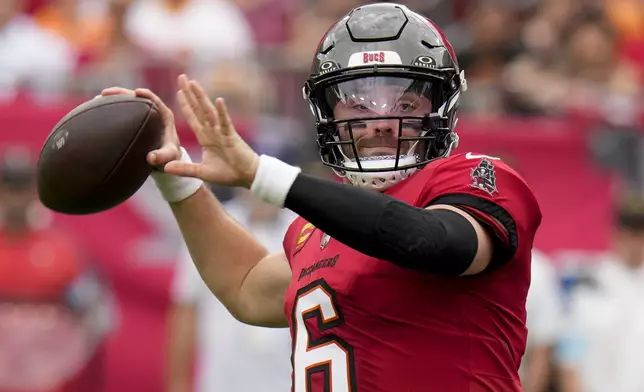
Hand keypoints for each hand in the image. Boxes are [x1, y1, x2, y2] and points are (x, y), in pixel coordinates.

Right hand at [100, 87, 181, 168]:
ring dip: (114, 99)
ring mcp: (143, 114)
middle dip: (121, 93)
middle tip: (105, 93)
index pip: (155, 100)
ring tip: (97, 99)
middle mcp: (153, 111)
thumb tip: (151, 158)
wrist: (166, 158)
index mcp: (164, 115)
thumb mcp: (169, 155)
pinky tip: (97, 108)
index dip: (146, 94)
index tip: (136, 92)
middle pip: (137, 97)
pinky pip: (123, 110)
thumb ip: (163, 156)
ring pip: (128, 102)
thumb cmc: (170, 155)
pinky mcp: (135, 119)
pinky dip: (112, 107)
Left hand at [166, 74, 258, 188]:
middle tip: (182, 77)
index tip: (179, 92)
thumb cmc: (228, 173)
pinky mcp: (231, 136)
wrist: (247, 177)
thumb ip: (184, 169)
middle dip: (190, 94)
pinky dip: (222, 112)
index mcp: (206, 138)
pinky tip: (219, 101)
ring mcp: (222, 132)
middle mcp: (213, 131)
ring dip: (201, 97)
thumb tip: (165, 168)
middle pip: (199, 109)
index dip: (185, 105)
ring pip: (209, 111)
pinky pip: (226, 122)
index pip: (193, 118)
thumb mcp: (202, 172)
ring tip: (193, 83)